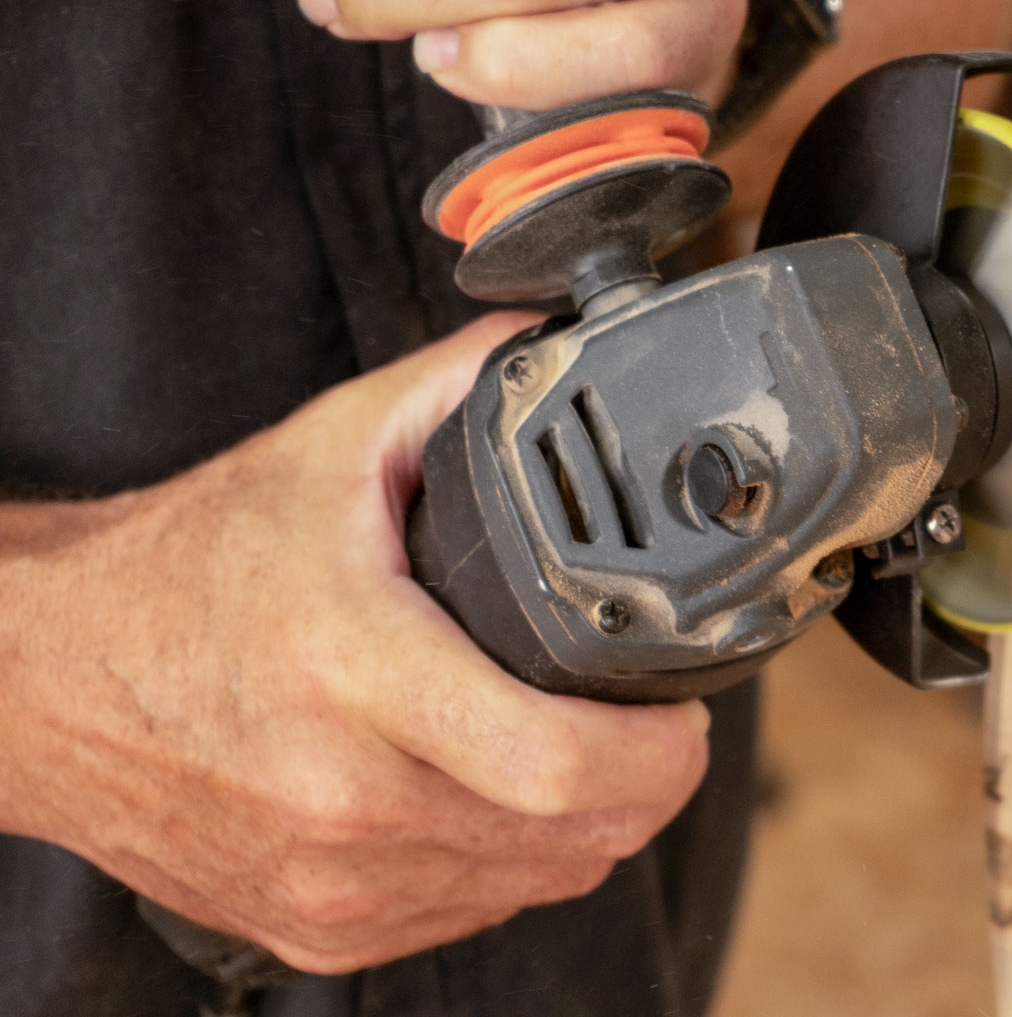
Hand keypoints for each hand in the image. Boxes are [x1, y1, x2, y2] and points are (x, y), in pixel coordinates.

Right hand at [0, 315, 709, 972]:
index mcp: (356, 673)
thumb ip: (456, 389)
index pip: (555, 762)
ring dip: (586, 827)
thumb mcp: (329, 448)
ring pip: (535, 885)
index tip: (686, 714)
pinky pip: (471, 915)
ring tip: (581, 752)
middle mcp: (344, 798)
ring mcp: (329, 881)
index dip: (656, 752)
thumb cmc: (184, 568)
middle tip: (657, 730)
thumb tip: (553, 344)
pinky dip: (512, 864)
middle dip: (648, 787)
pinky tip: (497, 798)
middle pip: (570, 839)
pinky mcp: (314, 928)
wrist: (45, 677)